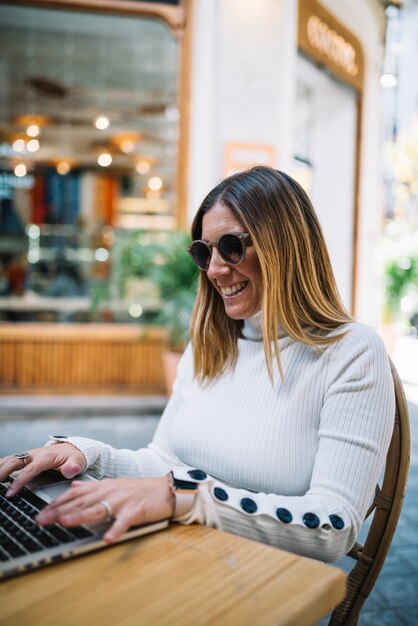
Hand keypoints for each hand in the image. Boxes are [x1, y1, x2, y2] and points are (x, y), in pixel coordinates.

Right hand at [0, 443, 85, 496]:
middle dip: (2, 472)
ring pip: (10, 459)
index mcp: (46, 457)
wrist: (72, 448)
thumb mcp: (78, 461)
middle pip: (14, 461)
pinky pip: (10, 460)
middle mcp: (34, 454)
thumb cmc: (74, 457)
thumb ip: (73, 466)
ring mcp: (29, 455)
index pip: (30, 469)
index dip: (19, 481)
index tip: (10, 493)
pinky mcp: (25, 457)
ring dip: (0, 467)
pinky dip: (1, 465)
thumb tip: (70, 470)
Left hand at [35, 476, 173, 542]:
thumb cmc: (140, 490)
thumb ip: (93, 486)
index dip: (57, 503)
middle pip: (81, 502)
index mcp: (104, 486)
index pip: (75, 494)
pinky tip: (108, 538)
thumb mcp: (114, 484)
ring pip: (98, 508)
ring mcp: (123, 500)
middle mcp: (110, 491)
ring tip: (65, 523)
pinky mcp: (137, 510)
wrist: (166, 489)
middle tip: (41, 521)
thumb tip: (74, 486)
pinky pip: (125, 521)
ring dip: (81, 516)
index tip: (41, 512)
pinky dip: (116, 529)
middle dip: (59, 511)